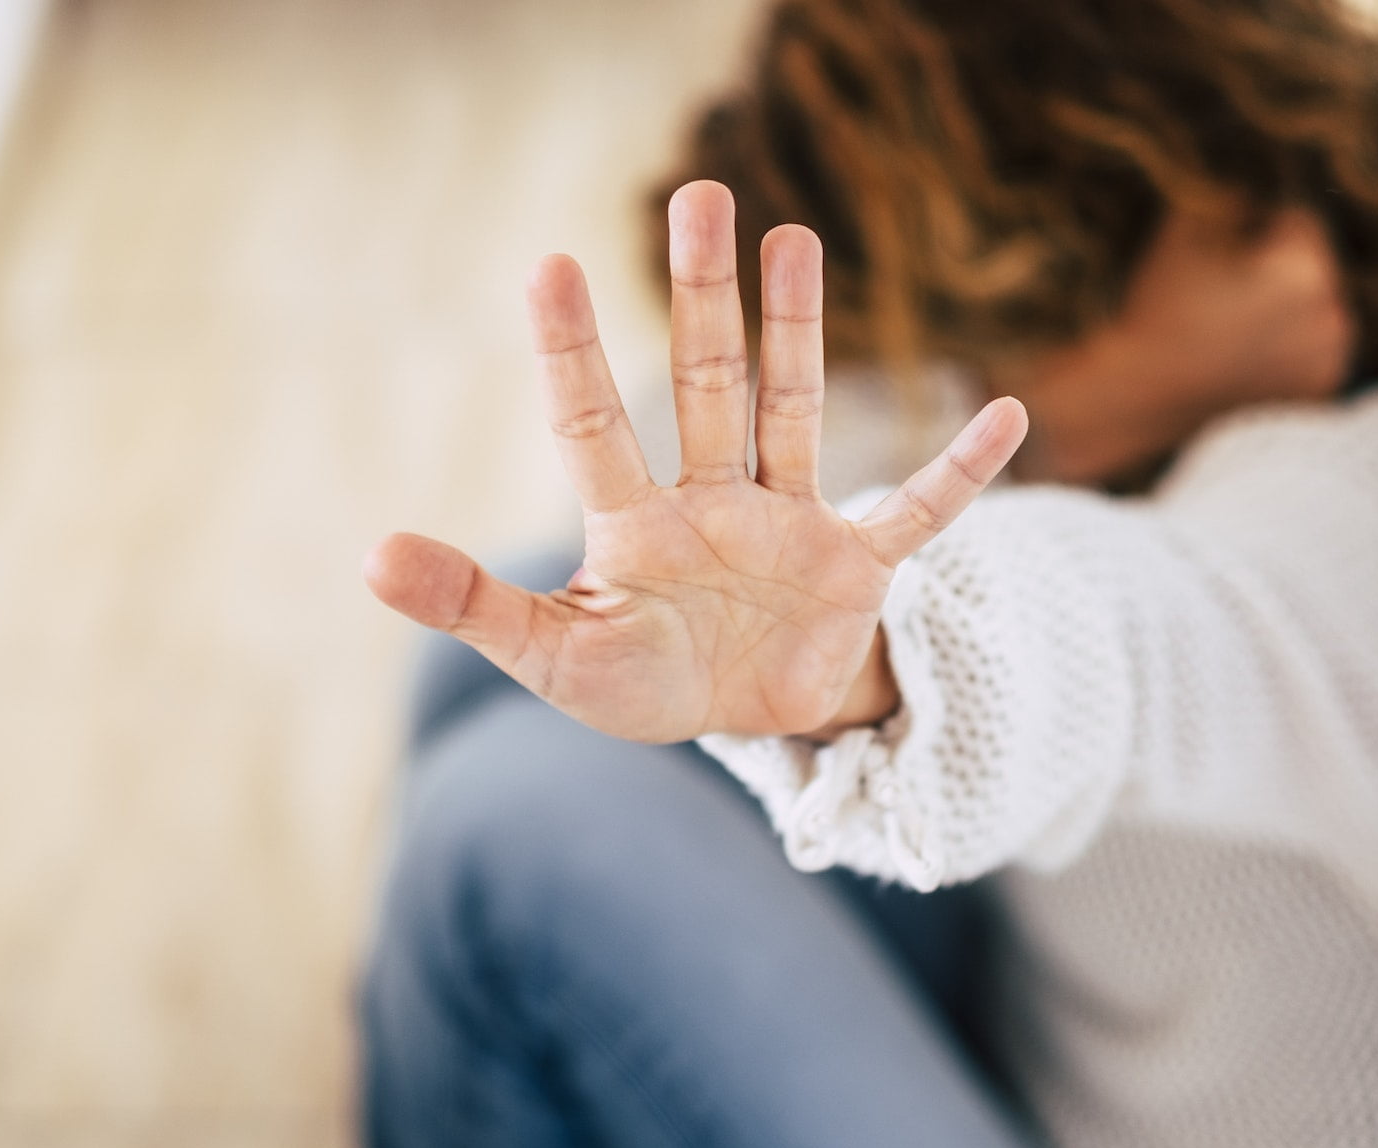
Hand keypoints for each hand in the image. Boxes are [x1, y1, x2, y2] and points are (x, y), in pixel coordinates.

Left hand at [364, 180, 1026, 743]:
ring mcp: (791, 525)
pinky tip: (1008, 416)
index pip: (594, 421)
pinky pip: (919, 513)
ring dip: (799, 333)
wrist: (749, 722)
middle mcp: (713, 501)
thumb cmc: (645, 684)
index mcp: (636, 523)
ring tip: (796, 238)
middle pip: (705, 384)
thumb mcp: (555, 658)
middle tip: (699, 196)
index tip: (550, 264)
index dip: (572, 349)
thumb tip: (370, 557)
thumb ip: (476, 606)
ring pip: (793, 412)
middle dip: (704, 296)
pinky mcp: (857, 567)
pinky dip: (960, 473)